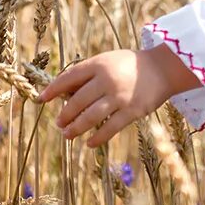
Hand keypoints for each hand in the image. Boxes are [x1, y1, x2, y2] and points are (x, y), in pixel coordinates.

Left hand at [36, 46, 200, 146]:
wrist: (162, 69)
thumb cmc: (129, 65)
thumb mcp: (108, 61)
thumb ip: (88, 74)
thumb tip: (64, 94)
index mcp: (99, 64)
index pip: (69, 77)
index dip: (53, 89)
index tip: (42, 99)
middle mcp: (107, 79)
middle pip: (77, 101)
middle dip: (64, 114)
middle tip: (59, 123)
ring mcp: (119, 96)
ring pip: (90, 117)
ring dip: (75, 128)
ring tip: (67, 134)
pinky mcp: (132, 110)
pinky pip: (110, 128)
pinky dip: (97, 138)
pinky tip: (89, 143)